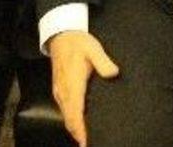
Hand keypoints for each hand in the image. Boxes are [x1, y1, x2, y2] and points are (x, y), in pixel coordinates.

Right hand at [48, 31, 119, 146]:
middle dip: (78, 135)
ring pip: (66, 117)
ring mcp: (59, 92)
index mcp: (72, 85)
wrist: (61, 36)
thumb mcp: (93, 48)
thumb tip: (113, 73)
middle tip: (89, 145)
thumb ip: (103, 62)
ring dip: (75, 130)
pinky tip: (79, 125)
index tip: (86, 142)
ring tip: (86, 140)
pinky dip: (71, 122)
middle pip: (69, 121)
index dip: (81, 130)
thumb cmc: (78, 43)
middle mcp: (64, 92)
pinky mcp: (59, 90)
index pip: (75, 114)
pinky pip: (64, 111)